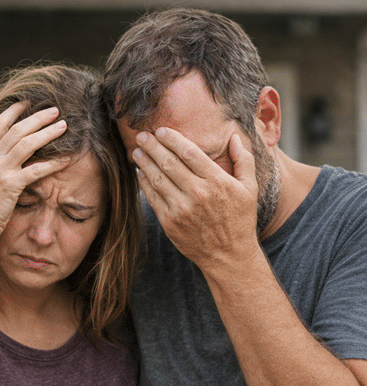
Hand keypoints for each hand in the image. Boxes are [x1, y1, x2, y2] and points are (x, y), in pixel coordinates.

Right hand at [0, 102, 69, 238]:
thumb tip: (3, 155)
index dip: (14, 111)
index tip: (28, 102)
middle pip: (17, 129)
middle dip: (38, 118)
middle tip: (55, 110)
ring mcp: (1, 170)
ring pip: (27, 144)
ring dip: (47, 133)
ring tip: (63, 127)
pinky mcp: (11, 185)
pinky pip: (36, 170)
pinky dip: (52, 163)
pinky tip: (66, 160)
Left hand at [132, 127, 260, 270]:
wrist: (229, 255)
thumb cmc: (240, 219)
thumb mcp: (250, 188)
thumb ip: (244, 160)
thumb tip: (234, 136)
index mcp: (218, 181)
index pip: (189, 152)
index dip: (172, 139)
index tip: (161, 130)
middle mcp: (198, 193)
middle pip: (169, 162)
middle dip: (153, 147)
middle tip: (142, 136)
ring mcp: (182, 208)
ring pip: (158, 178)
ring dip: (145, 162)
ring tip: (137, 151)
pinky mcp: (170, 222)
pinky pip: (153, 197)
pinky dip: (145, 183)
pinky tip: (141, 173)